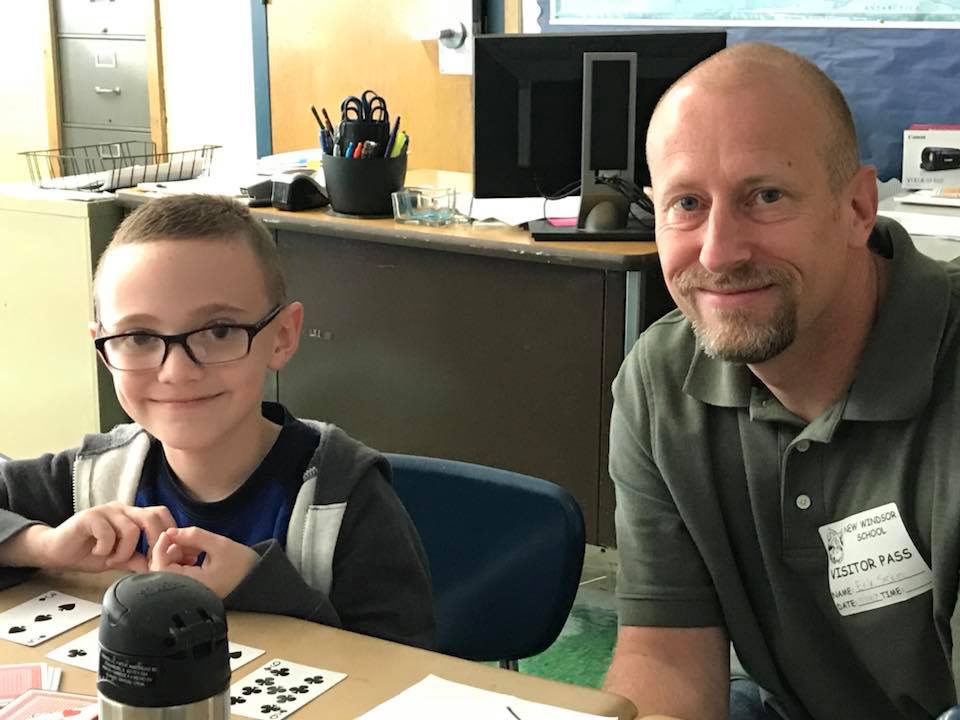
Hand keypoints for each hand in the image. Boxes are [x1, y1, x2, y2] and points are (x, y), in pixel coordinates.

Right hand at [28, 503, 175, 572]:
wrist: (57, 552)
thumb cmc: (89, 553)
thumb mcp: (119, 559)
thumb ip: (137, 559)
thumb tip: (160, 567)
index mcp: (132, 515)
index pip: (161, 514)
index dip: (168, 532)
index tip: (167, 554)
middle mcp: (122, 509)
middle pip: (152, 517)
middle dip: (153, 542)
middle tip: (145, 561)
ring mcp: (106, 511)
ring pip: (131, 529)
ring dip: (124, 551)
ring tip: (111, 560)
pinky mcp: (89, 517)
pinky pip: (108, 532)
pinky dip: (106, 548)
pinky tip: (98, 553)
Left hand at [149, 527, 257, 597]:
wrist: (258, 579)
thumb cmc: (243, 565)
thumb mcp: (219, 545)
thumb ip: (194, 536)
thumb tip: (171, 532)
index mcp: (192, 586)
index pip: (161, 566)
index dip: (161, 546)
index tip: (171, 532)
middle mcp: (187, 592)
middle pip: (162, 569)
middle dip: (171, 549)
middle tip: (189, 540)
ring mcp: (188, 591)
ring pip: (169, 569)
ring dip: (177, 553)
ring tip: (196, 547)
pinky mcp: (191, 588)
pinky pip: (177, 572)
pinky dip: (182, 560)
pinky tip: (195, 554)